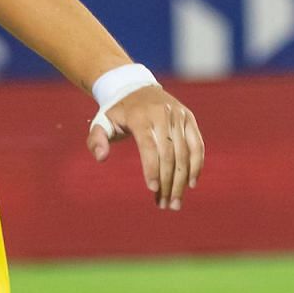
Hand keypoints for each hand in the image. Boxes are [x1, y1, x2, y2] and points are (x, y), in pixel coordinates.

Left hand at [88, 85, 204, 210]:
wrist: (135, 87)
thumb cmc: (117, 112)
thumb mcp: (102, 122)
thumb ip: (96, 139)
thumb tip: (101, 157)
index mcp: (140, 116)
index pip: (149, 146)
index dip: (152, 168)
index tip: (152, 189)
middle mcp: (162, 114)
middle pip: (169, 153)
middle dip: (168, 182)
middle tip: (165, 205)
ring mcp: (178, 115)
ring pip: (185, 152)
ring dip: (182, 180)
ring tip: (175, 201)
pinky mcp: (189, 117)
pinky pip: (197, 144)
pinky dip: (197, 165)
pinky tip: (191, 184)